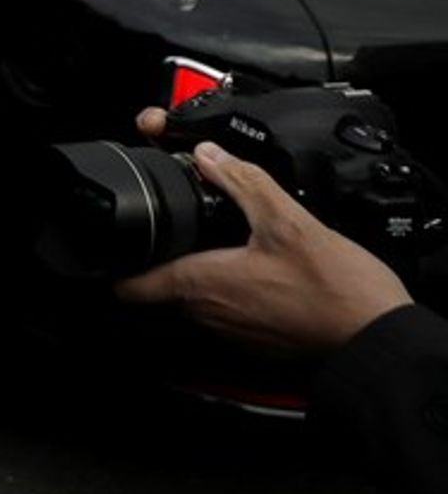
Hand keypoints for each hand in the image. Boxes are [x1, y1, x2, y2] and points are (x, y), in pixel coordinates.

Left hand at [116, 113, 411, 355]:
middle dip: (164, 256)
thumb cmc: (336, 291)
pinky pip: (229, 310)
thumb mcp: (288, 222)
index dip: (115, 263)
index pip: (130, 286)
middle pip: (161, 287)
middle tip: (178, 226)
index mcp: (201, 284)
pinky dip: (231, 289)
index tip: (118, 242)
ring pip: (196, 299)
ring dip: (199, 272)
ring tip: (219, 243)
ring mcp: (233, 331)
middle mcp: (209, 314)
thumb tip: (210, 155)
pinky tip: (257, 269)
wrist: (378, 337)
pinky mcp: (259, 338)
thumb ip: (244, 182)